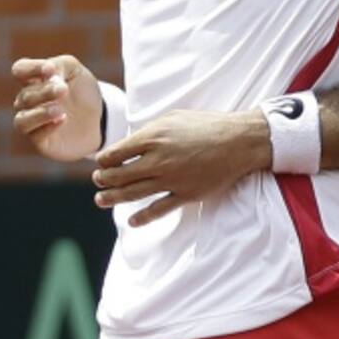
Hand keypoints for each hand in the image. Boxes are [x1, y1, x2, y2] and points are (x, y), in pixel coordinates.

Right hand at [11, 55, 102, 161]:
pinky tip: (63, 120)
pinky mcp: (40, 141)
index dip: (31, 68)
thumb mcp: (76, 71)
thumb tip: (47, 70)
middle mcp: (28, 101)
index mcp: (34, 80)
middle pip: (26, 95)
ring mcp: (32, 122)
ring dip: (40, 113)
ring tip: (59, 110)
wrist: (100, 119)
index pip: (20, 69)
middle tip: (64, 90)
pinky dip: (47, 127)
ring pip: (22, 119)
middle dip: (45, 91)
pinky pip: (35, 135)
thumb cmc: (83, 91)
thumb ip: (60, 65)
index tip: (50, 70)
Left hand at [93, 109, 270, 226]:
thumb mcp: (173, 118)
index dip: (103, 160)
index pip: (115, 154)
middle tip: (98, 181)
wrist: (239, 141)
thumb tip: (129, 142)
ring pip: (132, 194)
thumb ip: (149, 131)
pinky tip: (132, 221)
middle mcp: (158, 160)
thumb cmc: (206, 125)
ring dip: (112, 198)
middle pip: (119, 176)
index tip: (101, 163)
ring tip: (101, 199)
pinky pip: (158, 210)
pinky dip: (142, 218)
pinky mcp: (185, 194)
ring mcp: (171, 180)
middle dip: (103, 180)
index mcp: (153, 137)